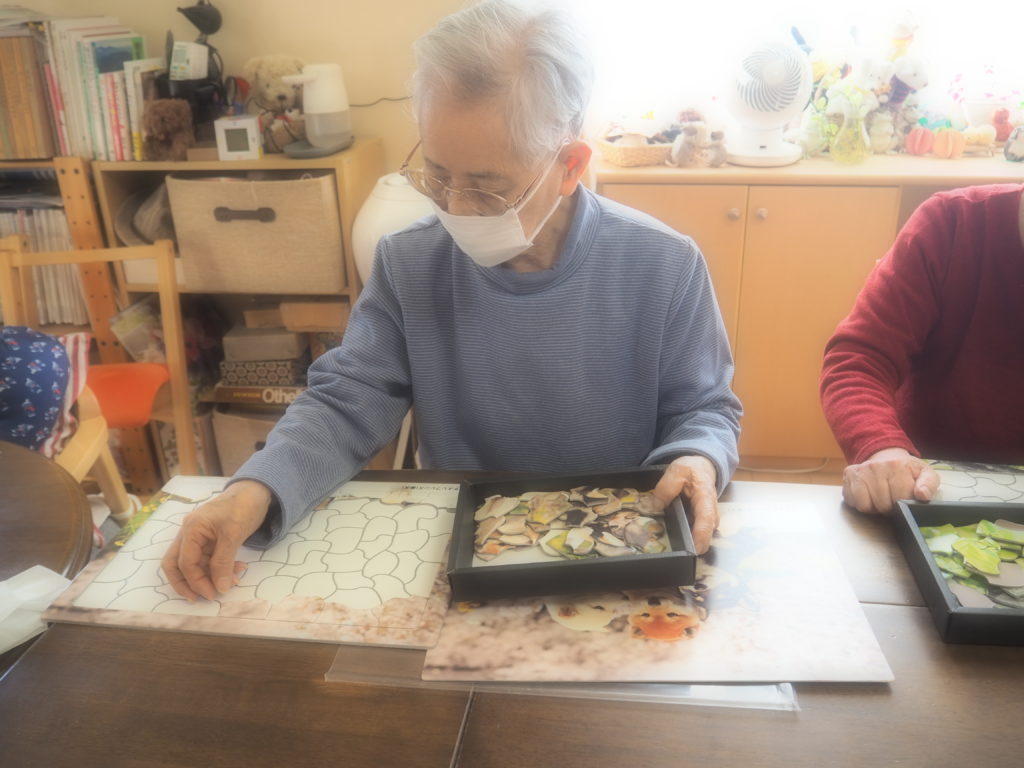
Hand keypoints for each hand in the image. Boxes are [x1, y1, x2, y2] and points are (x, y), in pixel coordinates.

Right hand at [160, 480, 271, 600]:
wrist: (256, 491)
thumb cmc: (242, 507)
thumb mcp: (233, 534)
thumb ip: (223, 562)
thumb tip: (219, 588)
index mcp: (191, 529)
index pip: (184, 562)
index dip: (196, 581)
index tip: (212, 594)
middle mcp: (190, 534)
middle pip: (177, 565)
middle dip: (189, 584)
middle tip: (205, 598)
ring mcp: (199, 537)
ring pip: (195, 564)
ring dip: (210, 576)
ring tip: (232, 581)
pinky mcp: (210, 540)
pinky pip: (208, 559)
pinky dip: (219, 568)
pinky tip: (236, 570)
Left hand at [653, 455, 718, 553]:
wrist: (701, 467)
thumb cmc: (692, 469)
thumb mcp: (677, 471)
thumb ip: (666, 488)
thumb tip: (654, 507)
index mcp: (706, 498)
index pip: (706, 520)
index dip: (700, 536)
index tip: (693, 549)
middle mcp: (711, 512)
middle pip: (706, 534)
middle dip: (695, 546)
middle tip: (679, 555)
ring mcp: (708, 519)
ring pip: (702, 536)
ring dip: (691, 543)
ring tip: (675, 549)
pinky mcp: (702, 522)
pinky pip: (697, 533)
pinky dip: (688, 538)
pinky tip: (675, 540)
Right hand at [842, 447, 939, 515]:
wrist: (886, 455)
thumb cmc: (906, 469)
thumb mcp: (925, 473)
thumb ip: (929, 485)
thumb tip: (922, 496)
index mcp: (897, 466)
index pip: (900, 499)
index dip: (903, 504)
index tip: (904, 499)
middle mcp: (876, 466)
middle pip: (883, 505)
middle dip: (889, 507)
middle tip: (892, 499)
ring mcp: (861, 470)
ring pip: (866, 506)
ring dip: (874, 507)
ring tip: (880, 498)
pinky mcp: (849, 474)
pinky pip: (853, 501)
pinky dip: (861, 503)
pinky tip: (868, 496)